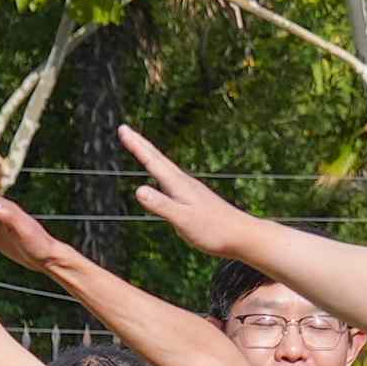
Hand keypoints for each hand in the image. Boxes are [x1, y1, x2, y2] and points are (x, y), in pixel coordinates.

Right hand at [116, 128, 260, 261]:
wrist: (243, 236)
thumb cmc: (215, 231)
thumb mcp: (184, 221)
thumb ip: (162, 206)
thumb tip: (138, 190)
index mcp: (179, 185)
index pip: (152, 161)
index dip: (136, 145)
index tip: (123, 129)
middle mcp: (184, 183)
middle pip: (158, 159)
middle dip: (140, 144)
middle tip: (125, 130)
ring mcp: (191, 190)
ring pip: (165, 167)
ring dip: (150, 156)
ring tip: (139, 148)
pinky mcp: (195, 198)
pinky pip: (171, 179)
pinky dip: (161, 171)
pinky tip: (163, 177)